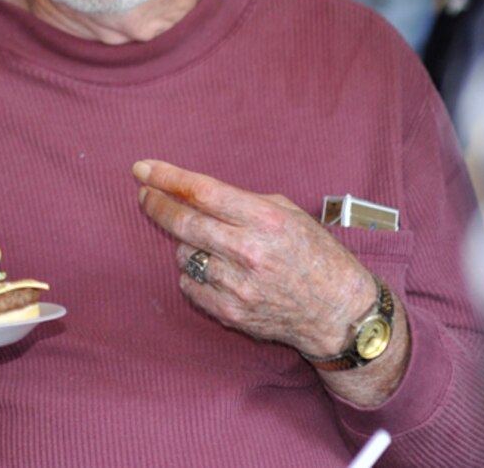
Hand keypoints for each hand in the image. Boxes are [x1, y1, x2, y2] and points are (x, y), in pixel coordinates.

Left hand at [133, 159, 376, 357]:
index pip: (202, 192)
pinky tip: (213, 269)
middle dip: (156, 204)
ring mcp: (238, 286)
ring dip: (185, 243)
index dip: (167, 178)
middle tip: (145, 194)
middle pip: (183, 223)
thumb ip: (241, 202)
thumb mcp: (288, 214)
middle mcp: (249, 252)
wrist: (340, 313)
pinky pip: (189, 284)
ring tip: (210, 243)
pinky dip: (192, 273)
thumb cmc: (315, 256)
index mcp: (266, 221)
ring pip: (183, 254)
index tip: (142, 169)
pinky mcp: (231, 312)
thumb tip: (191, 191)